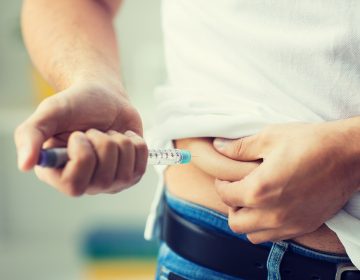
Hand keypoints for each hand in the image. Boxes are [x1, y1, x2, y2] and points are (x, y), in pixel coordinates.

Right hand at [14, 81, 146, 195]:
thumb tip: (25, 164)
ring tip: (107, 133)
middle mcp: (86, 184)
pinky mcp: (133, 173)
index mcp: (59, 174)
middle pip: (105, 176)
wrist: (104, 97)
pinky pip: (142, 158)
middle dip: (102, 141)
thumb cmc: (76, 105)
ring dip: (118, 139)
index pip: (75, 184)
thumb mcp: (50, 113)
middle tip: (93, 132)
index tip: (78, 134)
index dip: (82, 155)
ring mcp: (112, 182)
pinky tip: (122, 136)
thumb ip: (31, 135)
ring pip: (126, 166)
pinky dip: (134, 139)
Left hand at [213, 122, 359, 242]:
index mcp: (259, 189)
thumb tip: (219, 146)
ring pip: (253, 234)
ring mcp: (289, 223)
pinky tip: (271, 208)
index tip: (225, 177)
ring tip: (253, 201)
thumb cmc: (310, 142)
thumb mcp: (269, 137)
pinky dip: (265, 227)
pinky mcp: (304, 226)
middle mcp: (272, 213)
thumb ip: (239, 147)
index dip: (221, 184)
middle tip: (237, 189)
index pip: (226, 196)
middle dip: (231, 205)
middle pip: (235, 222)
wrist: (349, 154)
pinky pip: (275, 237)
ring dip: (247, 219)